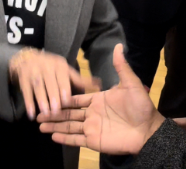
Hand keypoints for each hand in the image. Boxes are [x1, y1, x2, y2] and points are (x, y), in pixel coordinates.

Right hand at [9, 48, 100, 119]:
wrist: (27, 58)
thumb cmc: (51, 67)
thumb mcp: (65, 69)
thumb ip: (79, 79)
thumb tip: (98, 85)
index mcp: (59, 65)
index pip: (62, 77)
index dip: (64, 89)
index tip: (67, 101)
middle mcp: (47, 67)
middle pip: (50, 83)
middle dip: (53, 96)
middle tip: (56, 111)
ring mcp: (33, 72)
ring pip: (38, 87)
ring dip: (41, 100)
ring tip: (45, 114)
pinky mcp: (23, 79)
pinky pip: (26, 92)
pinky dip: (28, 103)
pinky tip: (31, 114)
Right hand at [39, 44, 164, 154]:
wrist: (147, 128)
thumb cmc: (140, 105)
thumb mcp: (130, 83)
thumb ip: (121, 66)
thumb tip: (118, 46)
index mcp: (99, 100)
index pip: (78, 99)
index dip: (65, 98)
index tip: (51, 94)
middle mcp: (93, 113)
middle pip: (69, 113)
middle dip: (54, 112)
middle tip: (38, 113)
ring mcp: (92, 128)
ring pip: (69, 126)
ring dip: (55, 125)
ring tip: (40, 125)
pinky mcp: (94, 140)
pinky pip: (76, 140)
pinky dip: (64, 138)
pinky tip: (53, 136)